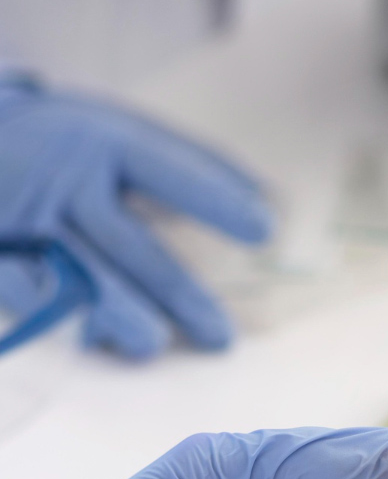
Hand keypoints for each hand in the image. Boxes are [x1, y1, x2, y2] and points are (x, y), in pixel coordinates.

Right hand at [0, 74, 271, 357]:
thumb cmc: (69, 144)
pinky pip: (26, 291)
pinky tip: (96, 342)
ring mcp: (24, 219)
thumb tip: (272, 197)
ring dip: (117, 313)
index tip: (265, 230)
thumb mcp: (120, 133)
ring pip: (75, 275)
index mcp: (106, 141)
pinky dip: (63, 318)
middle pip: (128, 242)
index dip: (215, 200)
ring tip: (154, 345)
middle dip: (176, 292)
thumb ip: (193, 165)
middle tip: (221, 335)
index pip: (169, 171)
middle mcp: (65, 179)